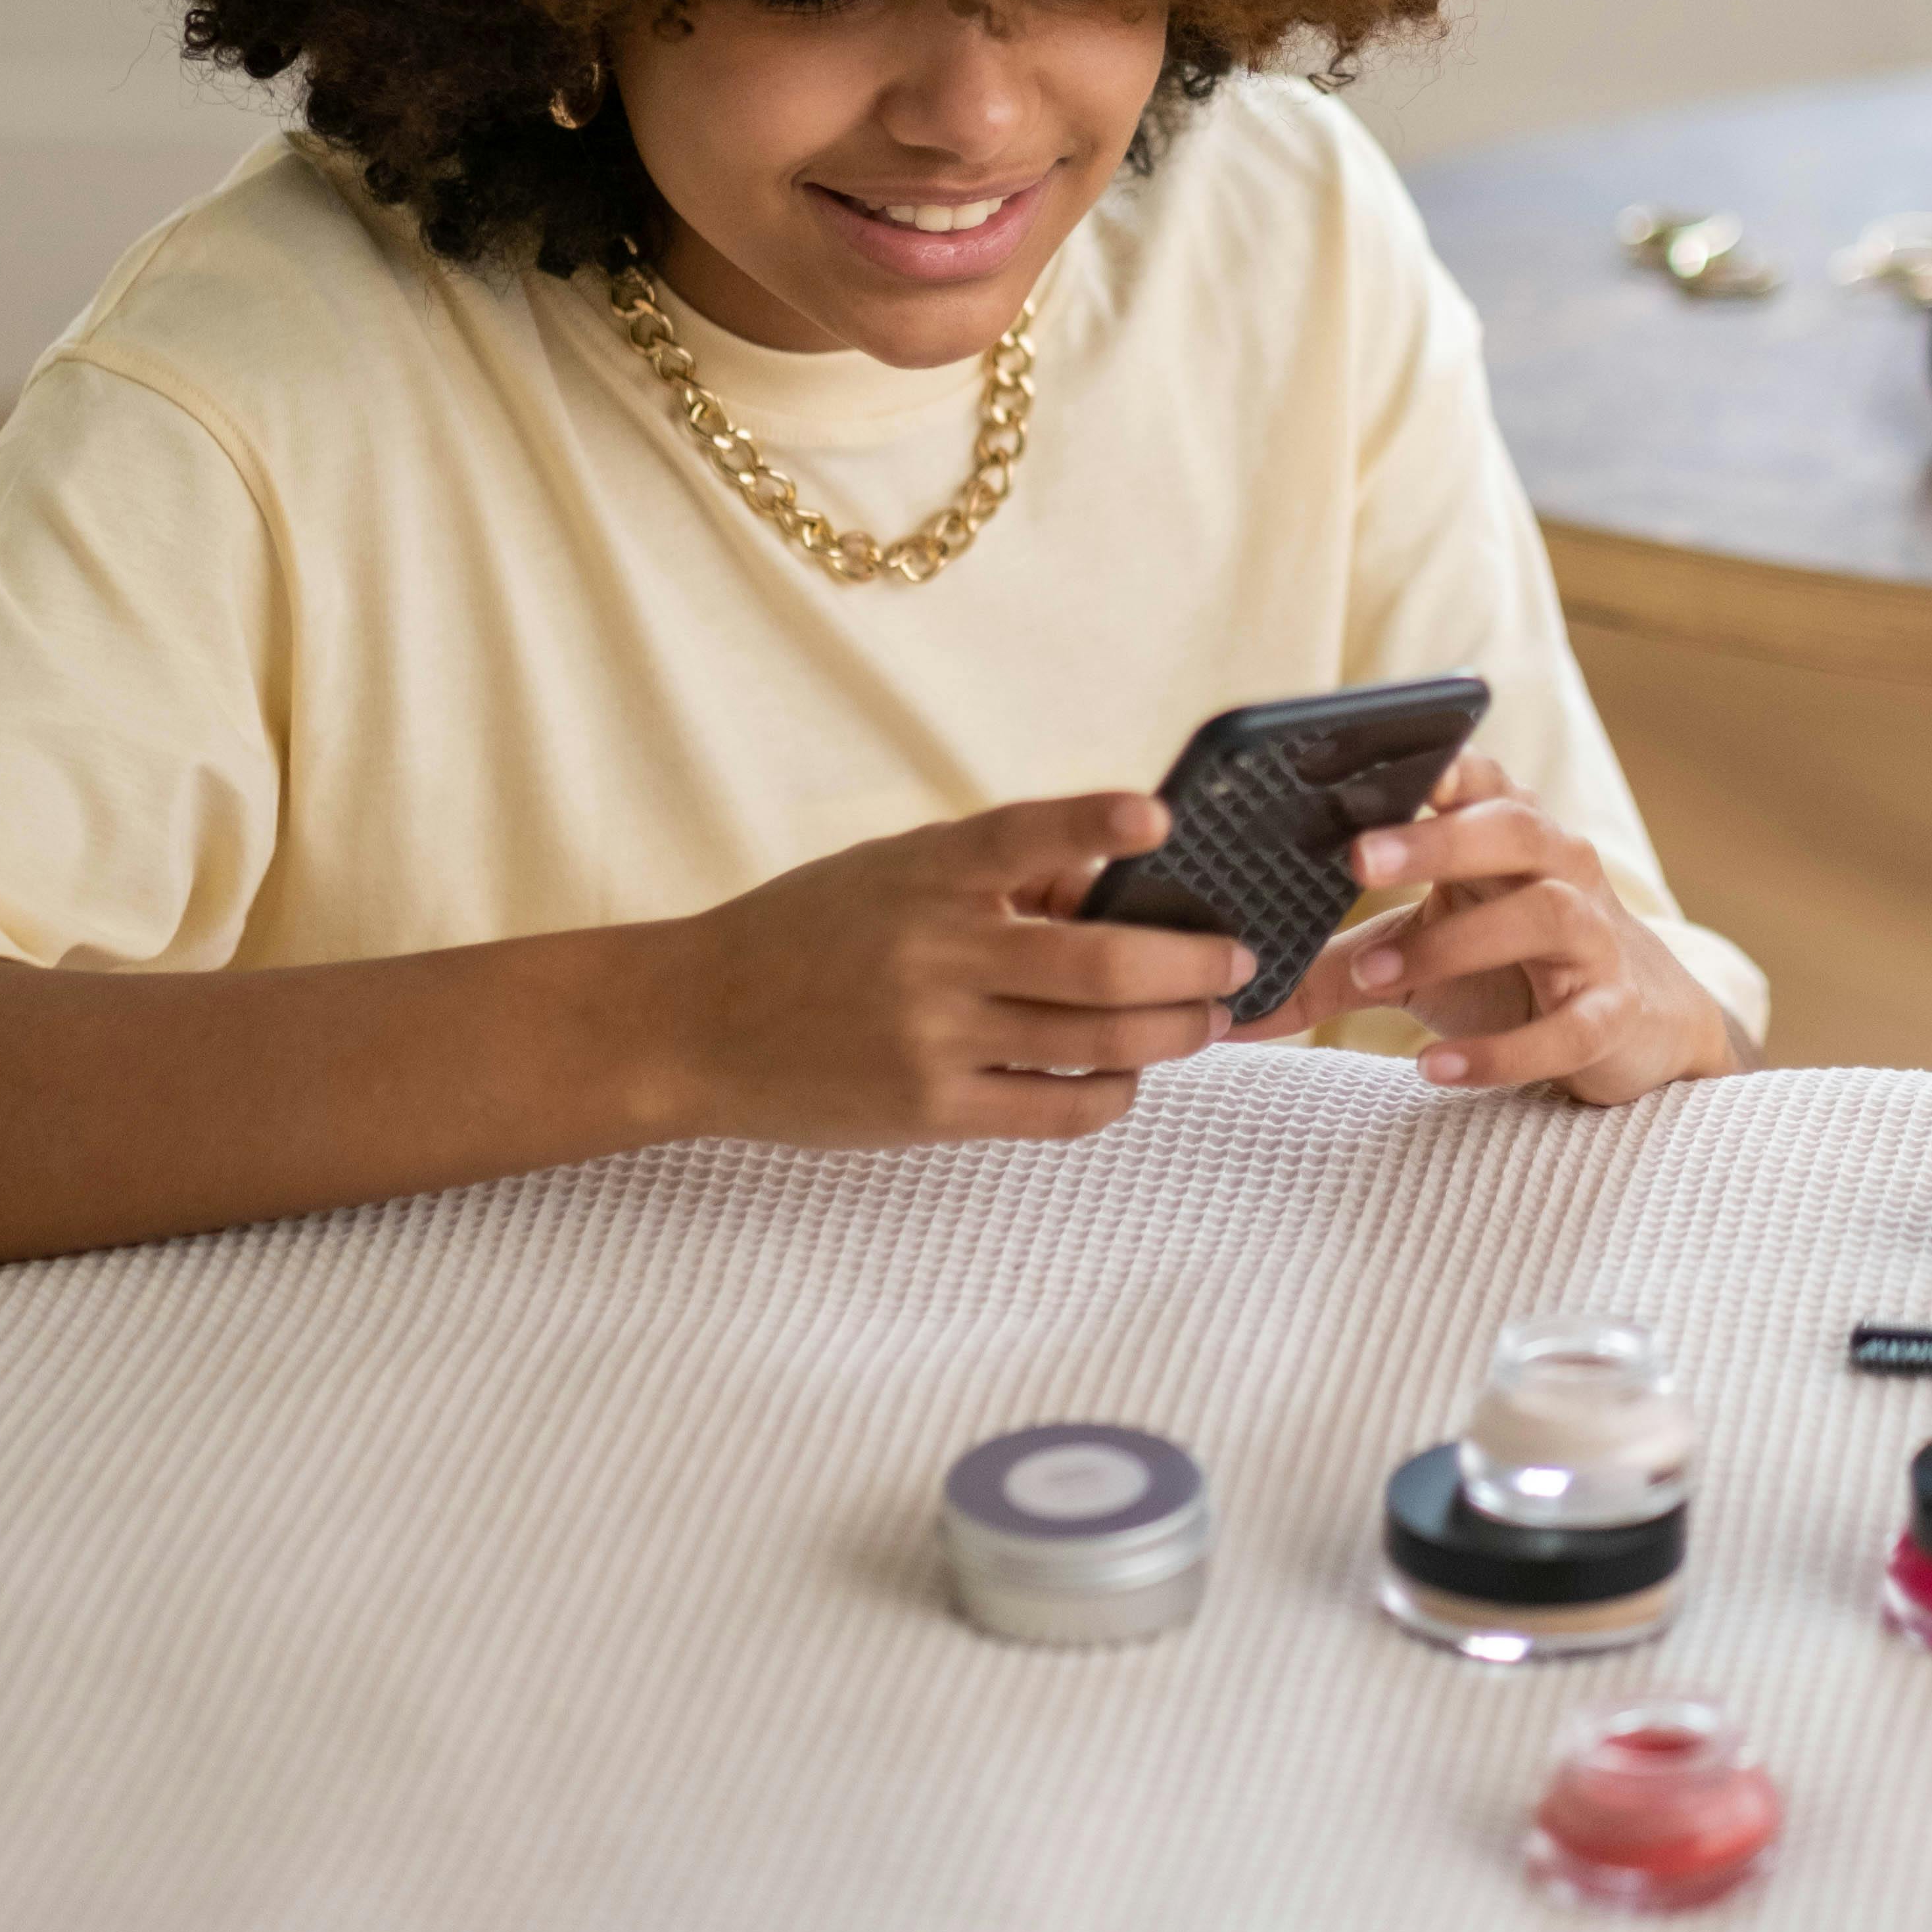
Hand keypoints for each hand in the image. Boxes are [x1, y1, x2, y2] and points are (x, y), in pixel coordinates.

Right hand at [671, 794, 1251, 1148]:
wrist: (697, 1024)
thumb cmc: (807, 933)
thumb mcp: (888, 871)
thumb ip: (991, 873)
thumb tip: (1107, 878)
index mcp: (923, 873)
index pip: (1019, 836)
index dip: (1093, 823)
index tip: (1159, 820)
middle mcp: (933, 952)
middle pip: (1096, 964)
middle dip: (1188, 965)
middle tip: (1234, 959)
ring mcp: (933, 1038)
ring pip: (1092, 1043)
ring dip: (1172, 1032)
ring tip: (1206, 1020)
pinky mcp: (930, 1111)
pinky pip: (1053, 1110)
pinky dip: (1111, 1094)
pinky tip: (1129, 1078)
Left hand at [1249, 753, 1747, 1103]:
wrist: (1637, 1025)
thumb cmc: (1511, 969)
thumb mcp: (1420, 957)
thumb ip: (1332, 968)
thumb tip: (1227, 1007)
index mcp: (1505, 834)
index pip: (1475, 776)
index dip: (1433, 764)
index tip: (1367, 762)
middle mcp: (1558, 868)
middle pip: (1512, 830)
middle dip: (1437, 840)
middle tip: (1356, 858)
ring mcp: (1593, 940)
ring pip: (1544, 916)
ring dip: (1455, 944)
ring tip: (1375, 977)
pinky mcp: (1612, 1013)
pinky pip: (1567, 1027)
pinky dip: (1502, 1050)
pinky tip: (1435, 1068)